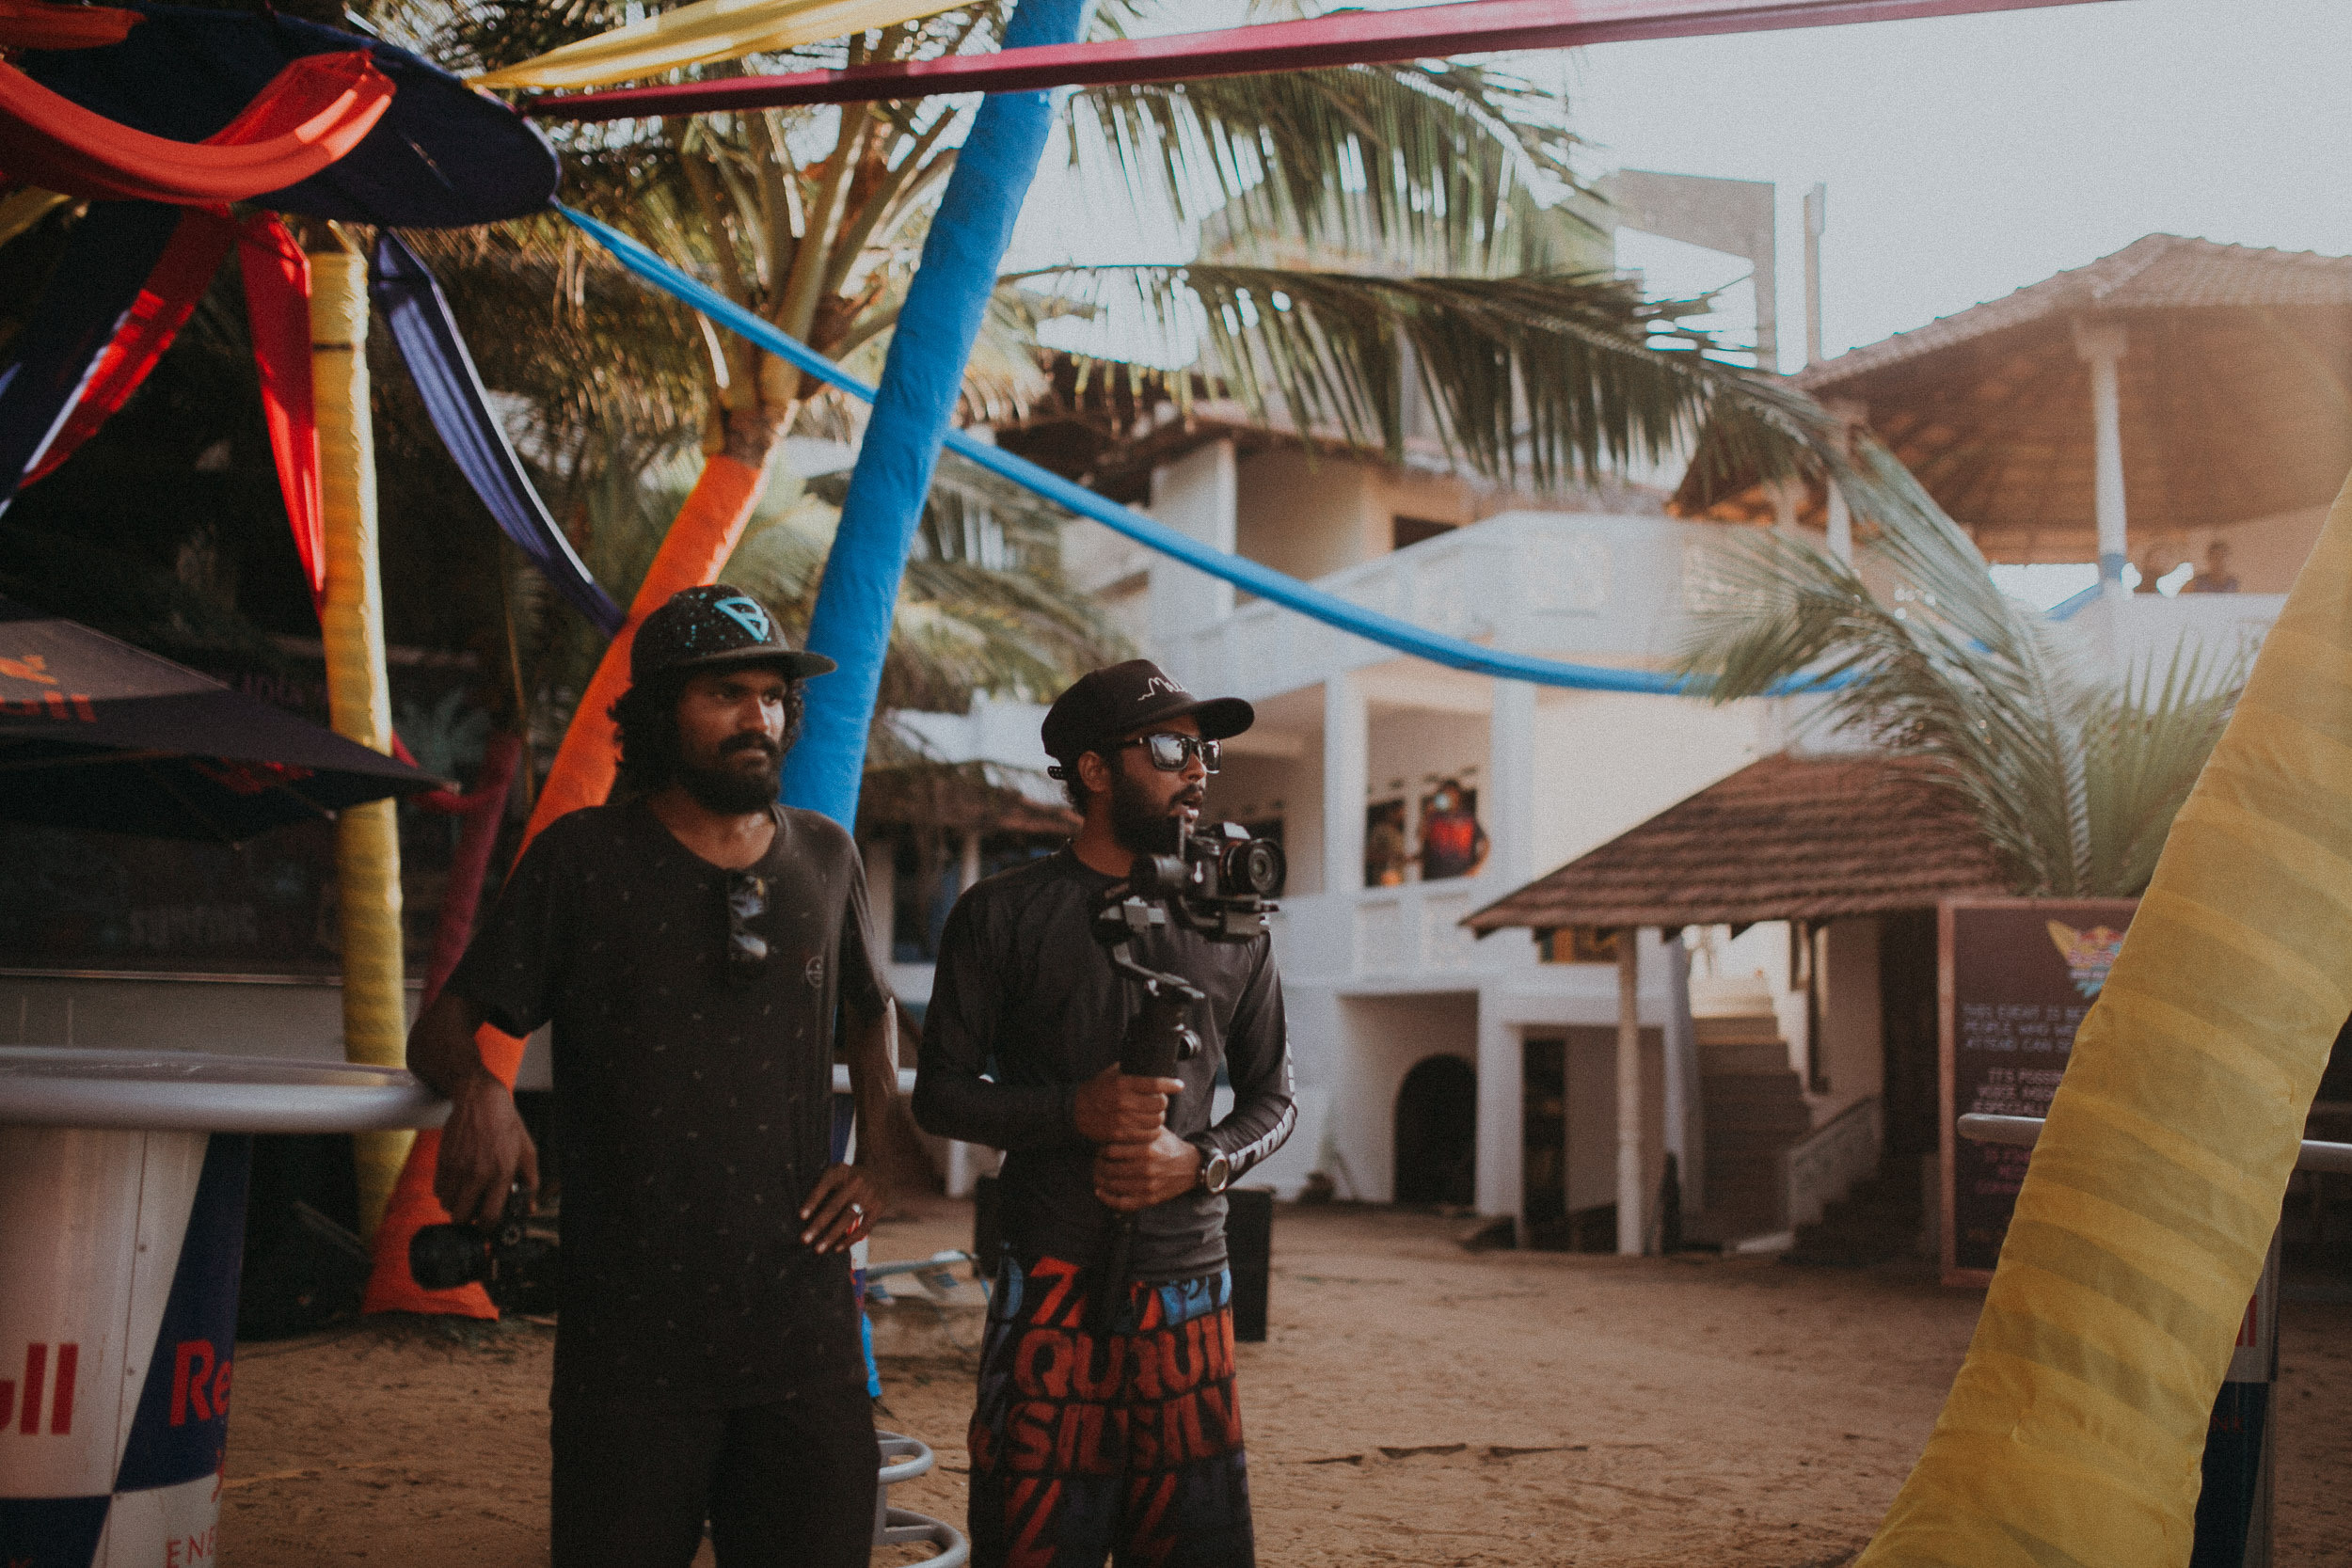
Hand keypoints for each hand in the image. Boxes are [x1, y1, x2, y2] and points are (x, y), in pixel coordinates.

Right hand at [433, 1076, 537, 1228]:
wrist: (480, 1101)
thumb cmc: (506, 1126)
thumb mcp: (527, 1152)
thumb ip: (530, 1183)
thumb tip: (529, 1208)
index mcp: (501, 1173)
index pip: (489, 1217)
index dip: (488, 1227)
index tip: (488, 1225)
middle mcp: (477, 1173)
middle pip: (462, 1217)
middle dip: (469, 1218)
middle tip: (476, 1209)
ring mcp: (457, 1168)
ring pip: (447, 1205)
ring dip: (457, 1204)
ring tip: (468, 1192)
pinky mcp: (443, 1161)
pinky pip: (438, 1190)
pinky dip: (447, 1191)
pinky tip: (459, 1181)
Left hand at [800, 1163, 878, 1254]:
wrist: (879, 1172)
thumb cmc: (846, 1179)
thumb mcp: (834, 1173)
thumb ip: (820, 1188)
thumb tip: (802, 1216)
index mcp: (840, 1171)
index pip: (823, 1186)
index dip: (812, 1202)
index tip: (801, 1217)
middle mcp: (855, 1181)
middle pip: (835, 1206)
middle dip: (818, 1224)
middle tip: (804, 1240)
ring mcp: (869, 1194)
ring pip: (848, 1217)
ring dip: (832, 1235)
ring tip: (818, 1249)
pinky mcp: (878, 1207)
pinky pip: (864, 1227)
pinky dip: (850, 1239)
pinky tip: (837, 1249)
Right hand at [1072, 1063, 1184, 1144]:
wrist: (1075, 1111)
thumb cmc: (1096, 1090)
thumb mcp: (1111, 1074)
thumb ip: (1130, 1069)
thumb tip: (1150, 1062)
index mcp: (1122, 1083)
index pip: (1154, 1083)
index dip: (1171, 1084)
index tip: (1179, 1085)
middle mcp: (1123, 1101)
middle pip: (1159, 1103)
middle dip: (1164, 1102)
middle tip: (1161, 1101)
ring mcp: (1122, 1120)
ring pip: (1156, 1120)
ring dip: (1159, 1117)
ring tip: (1156, 1114)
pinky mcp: (1120, 1134)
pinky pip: (1148, 1135)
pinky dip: (1153, 1132)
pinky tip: (1151, 1127)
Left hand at [1092, 1128, 1203, 1212]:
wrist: (1191, 1167)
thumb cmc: (1169, 1146)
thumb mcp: (1157, 1130)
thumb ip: (1137, 1126)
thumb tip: (1113, 1119)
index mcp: (1147, 1149)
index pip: (1111, 1151)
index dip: (1101, 1150)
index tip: (1100, 1148)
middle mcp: (1147, 1169)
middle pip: (1110, 1169)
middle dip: (1098, 1165)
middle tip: (1096, 1162)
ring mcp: (1148, 1186)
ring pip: (1113, 1186)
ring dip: (1100, 1180)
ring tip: (1097, 1174)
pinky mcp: (1150, 1199)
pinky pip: (1123, 1203)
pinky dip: (1108, 1199)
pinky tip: (1100, 1192)